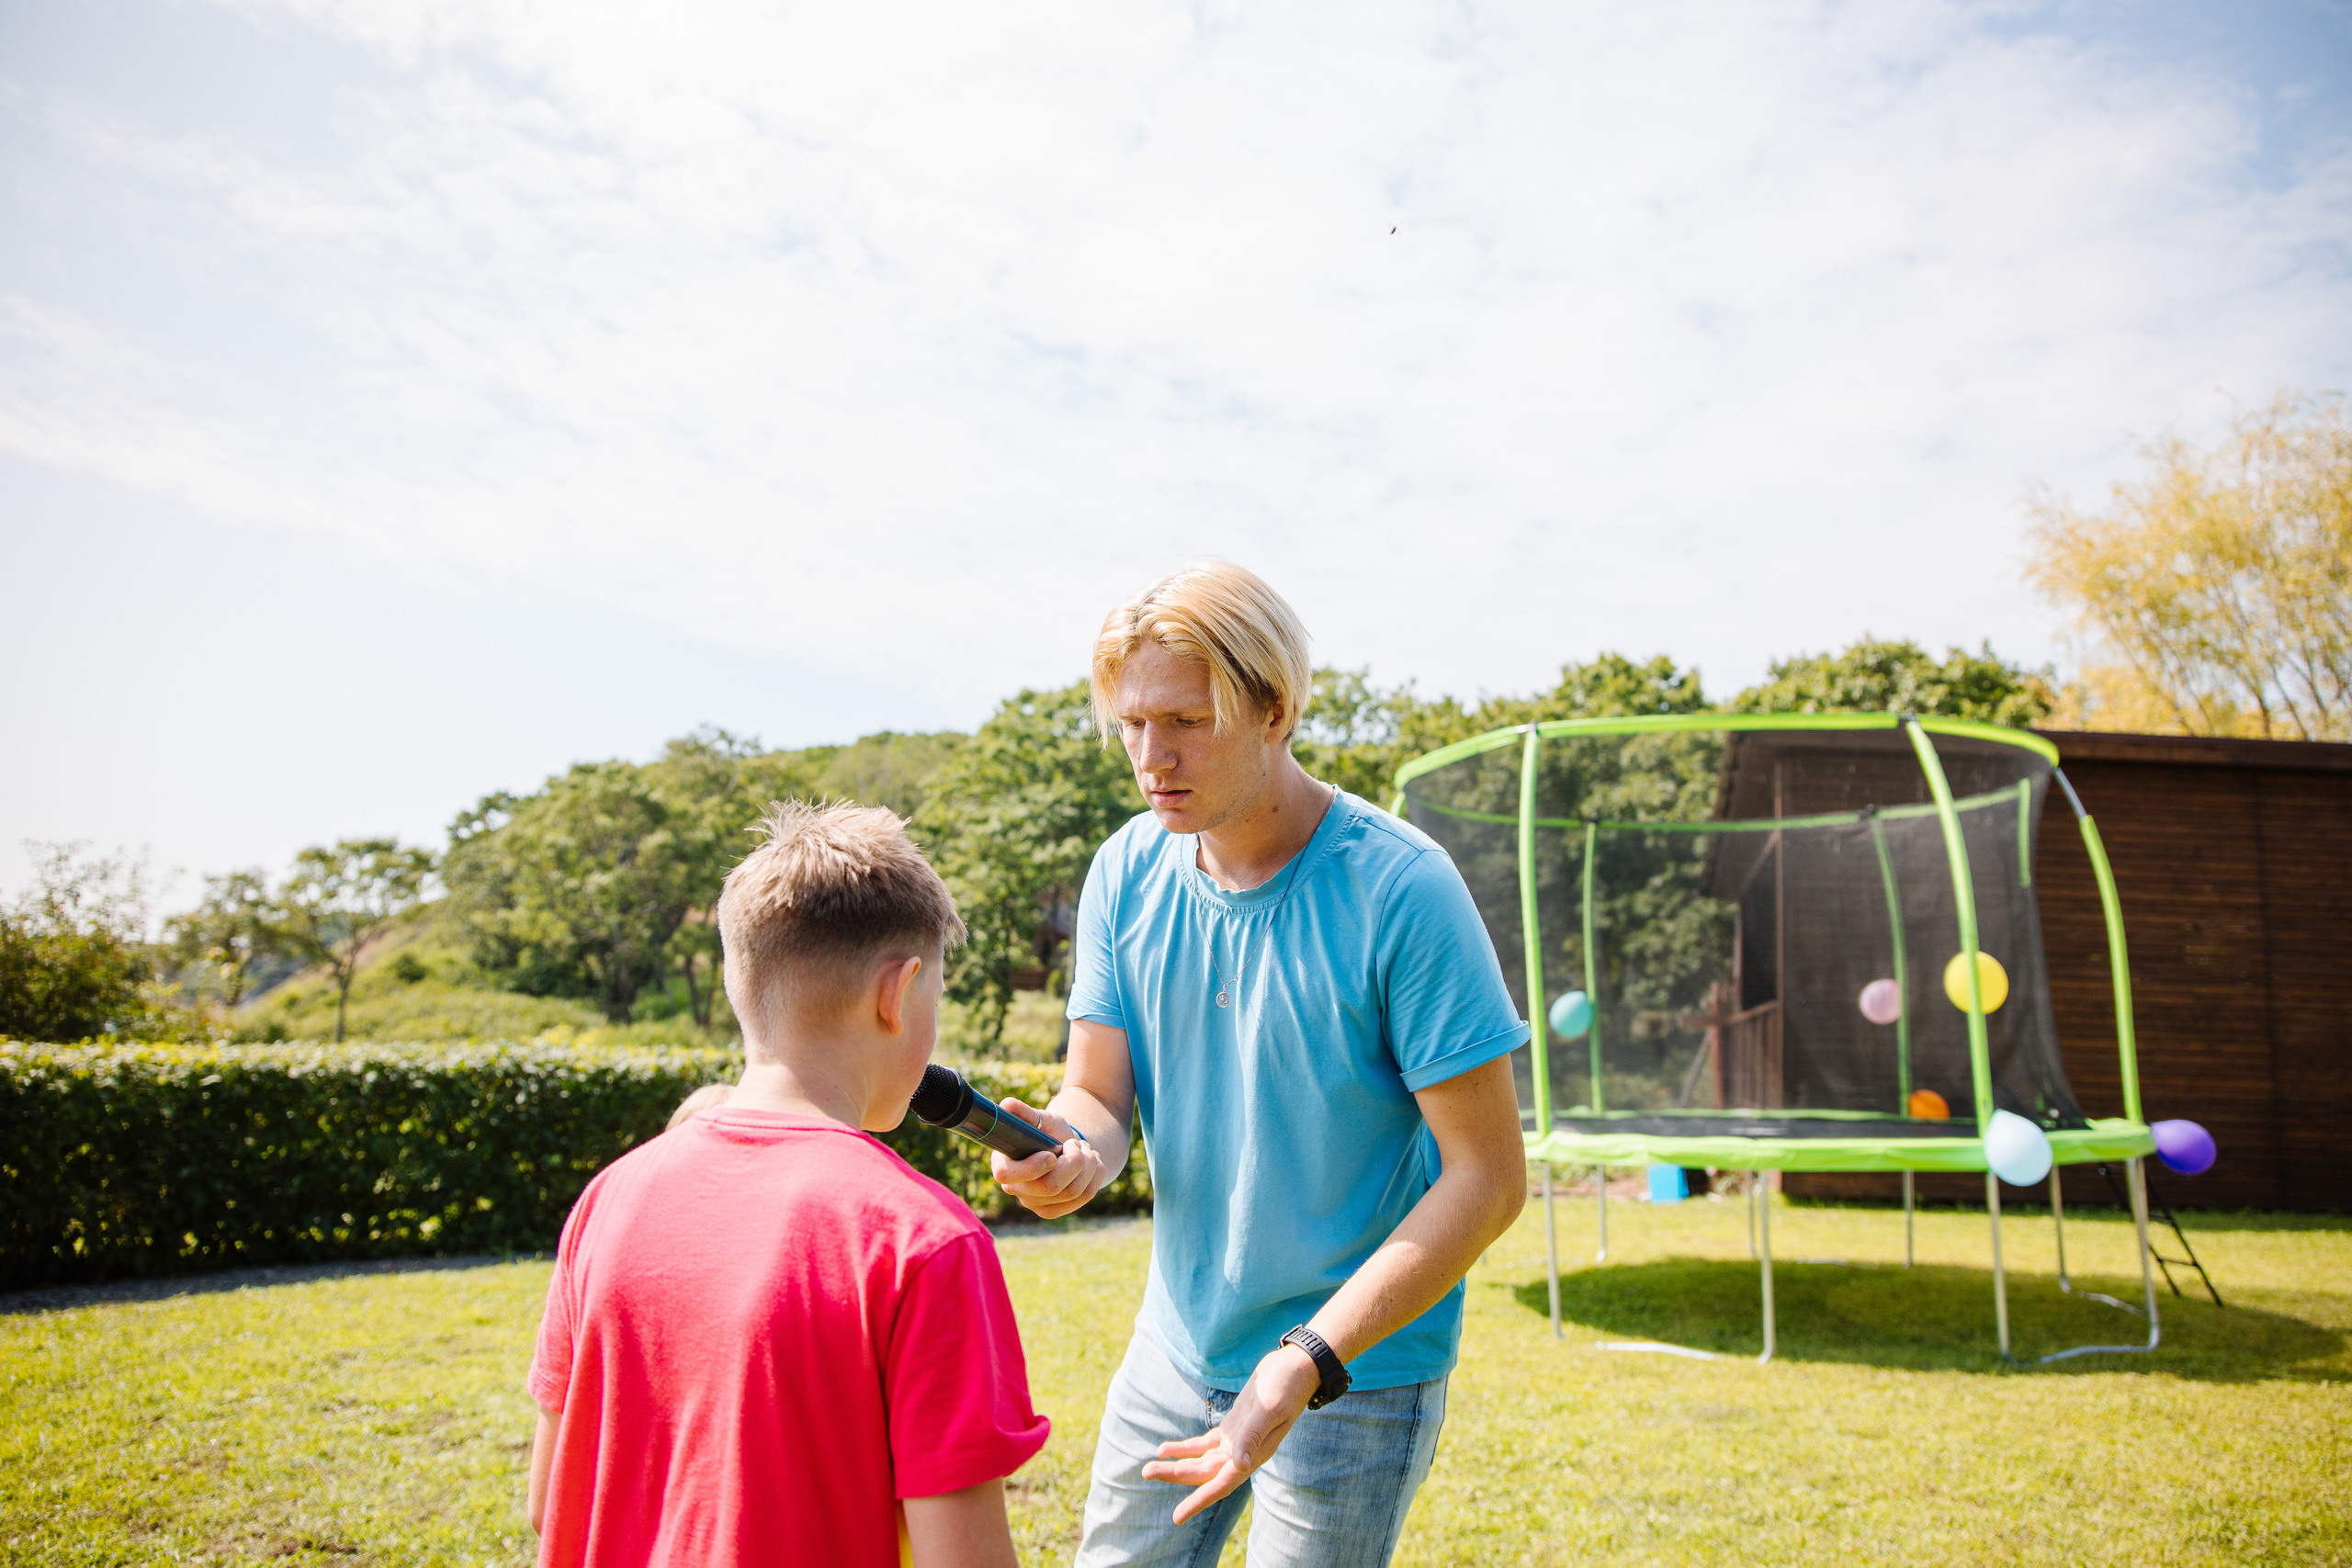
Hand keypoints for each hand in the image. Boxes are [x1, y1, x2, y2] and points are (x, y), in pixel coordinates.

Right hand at [988, 1099, 1108, 1219]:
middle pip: (1050, 1187)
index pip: (1007, 1176)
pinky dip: (1096, 1176)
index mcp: (1003, 1164)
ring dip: (1088, 1165)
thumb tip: (1007, 1105)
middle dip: (1074, 1161)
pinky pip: (1084, 1197)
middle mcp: (1014, 1189)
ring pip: (1072, 1192)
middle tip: (1077, 1144)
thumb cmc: (1047, 1131)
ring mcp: (1033, 1204)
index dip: (1033, 1166)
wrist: (1065, 1148)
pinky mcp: (1053, 1211)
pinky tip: (1093, 1164)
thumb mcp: (1039, 1119)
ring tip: (1085, 1149)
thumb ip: (1024, 1113)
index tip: (1052, 1153)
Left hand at [1141, 1344, 1319, 1523]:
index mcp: (1253, 1454)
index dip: (1199, 1500)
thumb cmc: (1286, 1386)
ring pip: (1200, 1461)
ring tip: (1149, 1467)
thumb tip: (1240, 1466)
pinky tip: (1165, 1449)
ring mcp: (1237, 1440)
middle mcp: (1243, 1453)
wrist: (1296, 1367)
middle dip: (1175, 1475)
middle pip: (1203, 1472)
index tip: (1177, 1517)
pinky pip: (1204, 1444)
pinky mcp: (1233, 1427)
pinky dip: (1185, 1448)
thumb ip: (1252, 1436)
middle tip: (1146, 1472)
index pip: (1221, 1484)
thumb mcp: (1269, 1409)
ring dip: (1176, 1464)